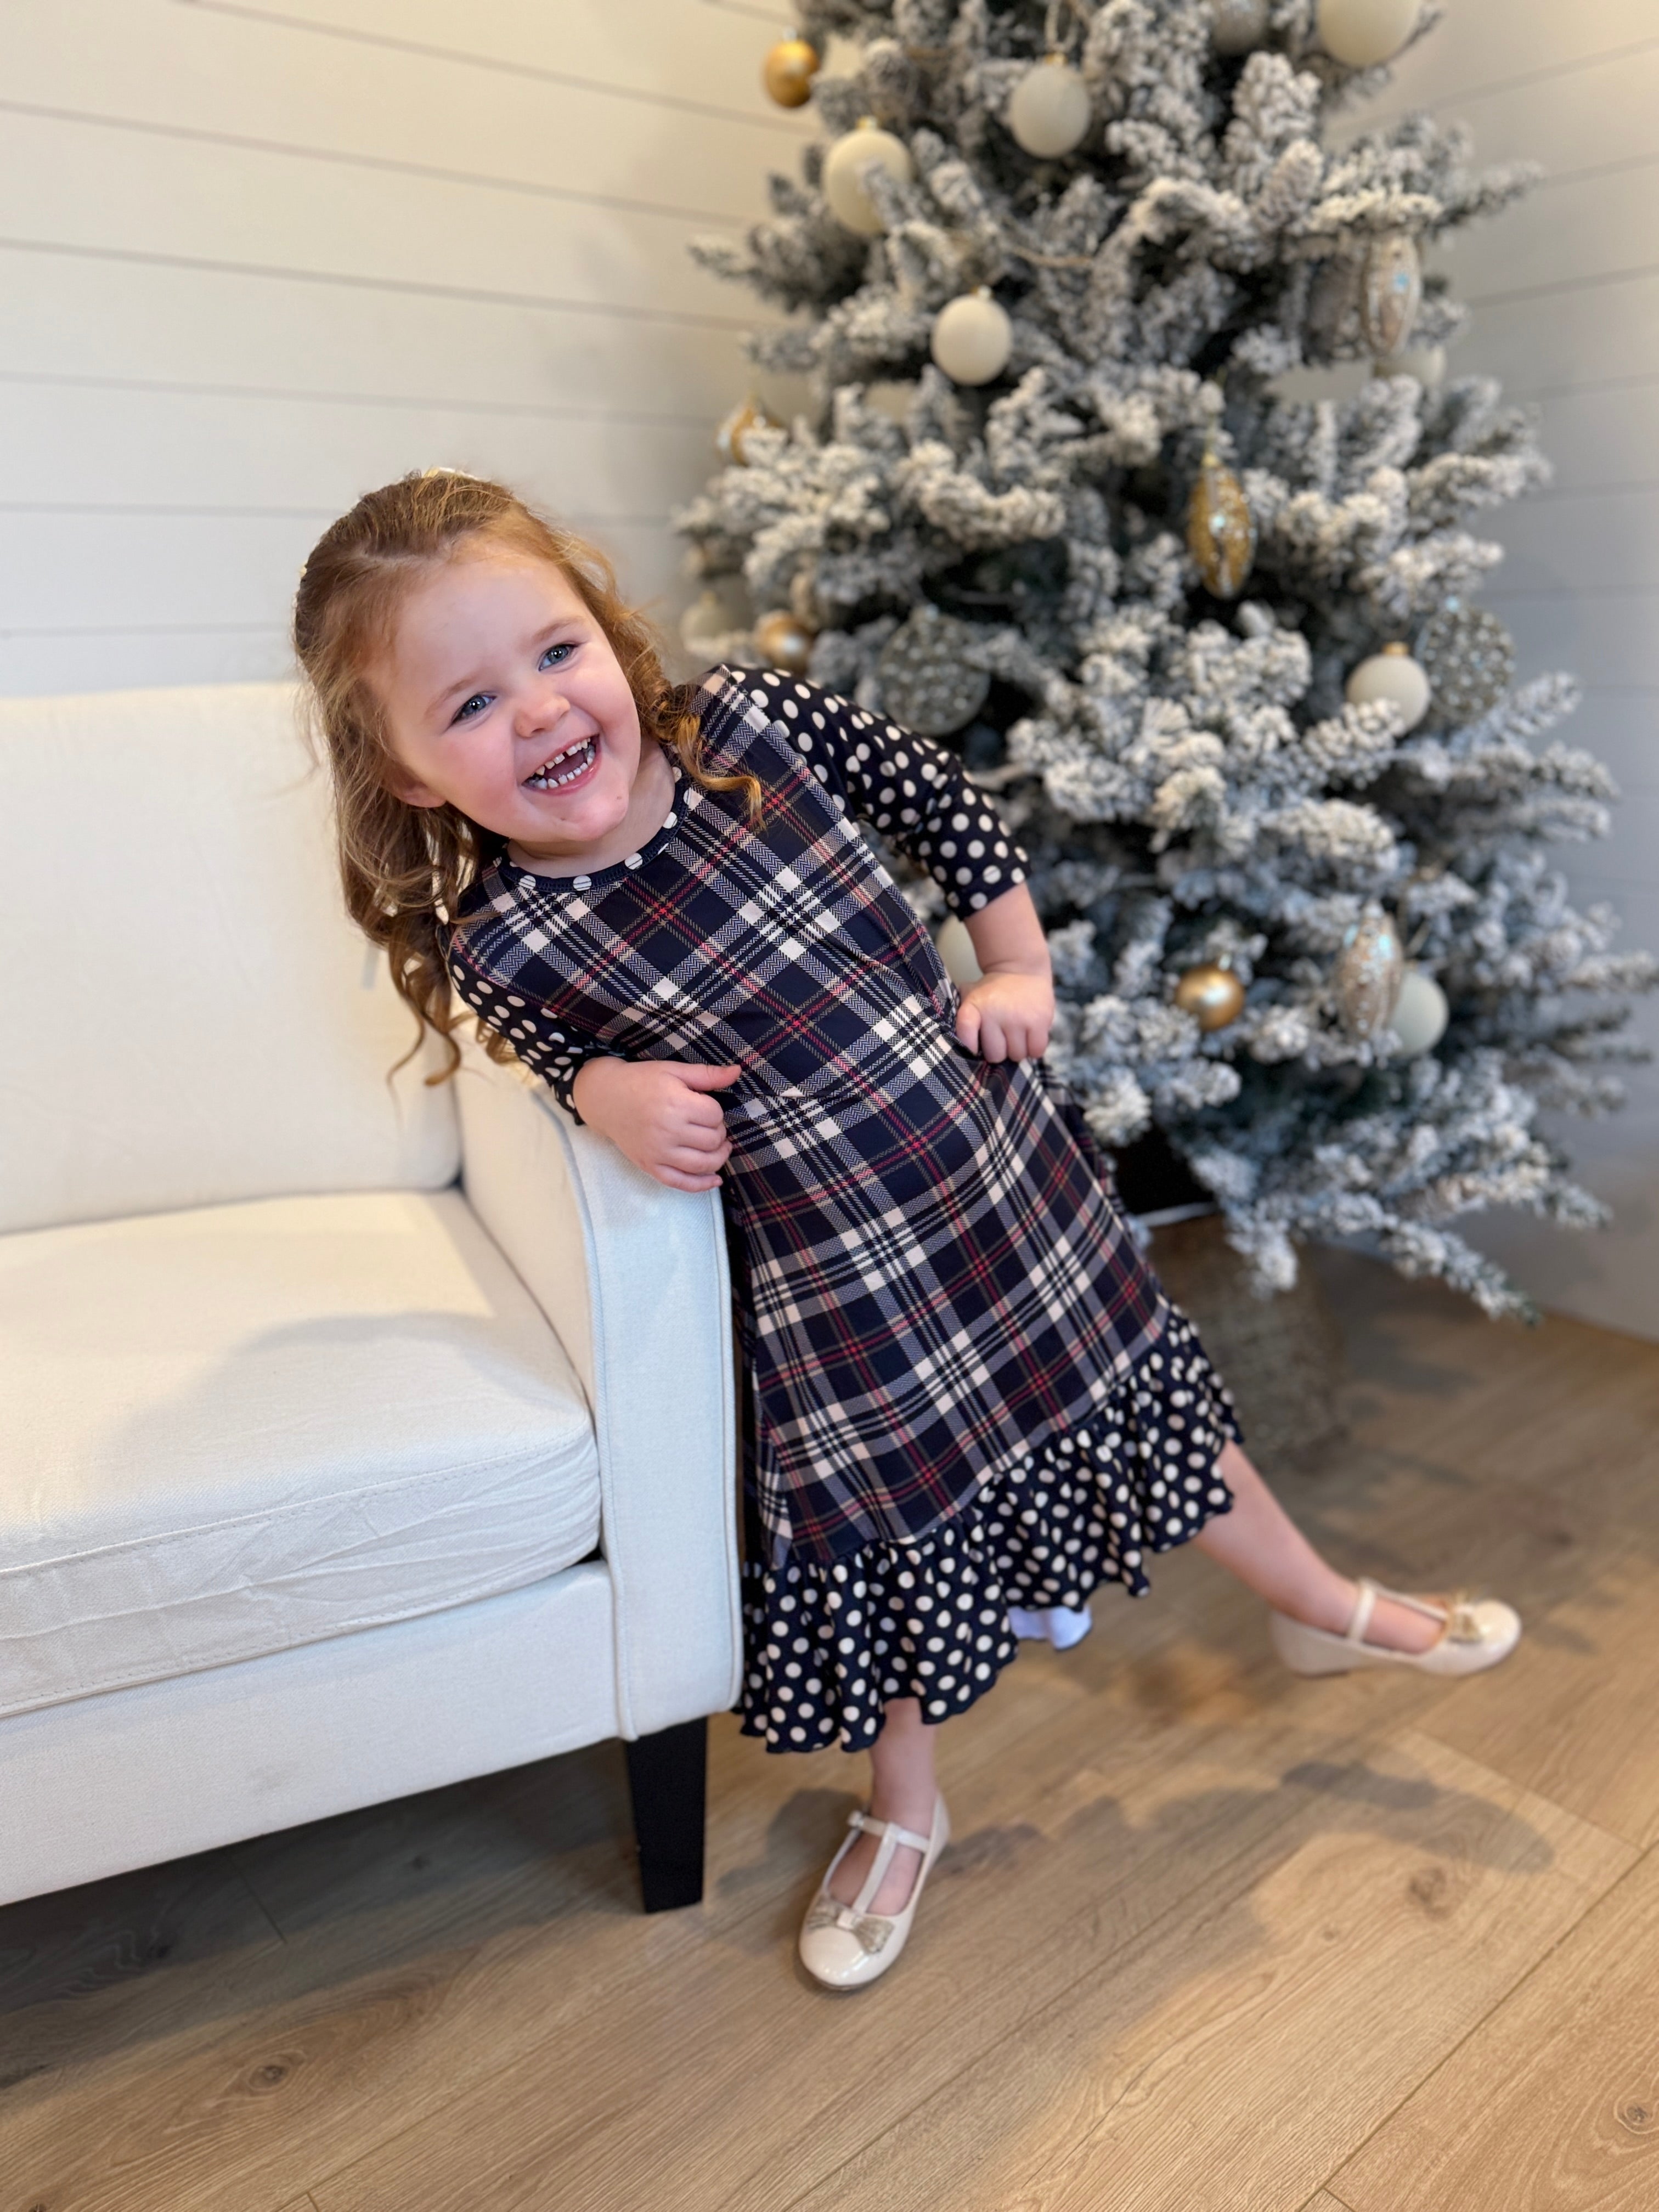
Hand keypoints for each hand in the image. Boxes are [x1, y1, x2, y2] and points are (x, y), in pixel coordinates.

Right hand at [570, 1058, 738, 1191]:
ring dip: (718, 1157)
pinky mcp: (650, 1167)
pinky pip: (682, 1183)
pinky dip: (702, 1185)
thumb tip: (737, 1071)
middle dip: (718, 1132)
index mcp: (676, 1104)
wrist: (606, 1098)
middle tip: (709, 1124)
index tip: (705, 1106)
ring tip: (718, 1147)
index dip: (715, 1111)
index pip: (715, 1115)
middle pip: (713, 1140)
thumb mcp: (674, 1070)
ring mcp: (658, 1153)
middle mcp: (668, 1131)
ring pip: (704, 1164)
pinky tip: (715, 1179)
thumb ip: (707, 1074)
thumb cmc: (641, 1081)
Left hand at [955, 970, 1054, 1062]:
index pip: (966, 1032)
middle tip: (1002, 1037)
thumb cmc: (993, 991)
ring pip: (1017, 1055)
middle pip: (996, 1055)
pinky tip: (1030, 1037)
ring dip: (1017, 1050)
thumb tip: (958, 1042)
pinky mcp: (1040, 1021)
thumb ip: (962, 1015)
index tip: (975, 1047)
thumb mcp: (971, 995)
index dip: (969, 1045)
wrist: (1021, 968)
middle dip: (1000, 1051)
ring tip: (1017, 1035)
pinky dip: (1033, 1049)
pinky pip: (1036, 1051)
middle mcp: (996, 1013)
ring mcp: (1019, 1018)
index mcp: (975, 1006)